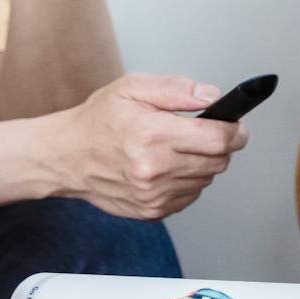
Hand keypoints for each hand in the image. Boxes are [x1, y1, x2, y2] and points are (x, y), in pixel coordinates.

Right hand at [55, 74, 249, 218]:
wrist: (65, 157)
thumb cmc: (96, 121)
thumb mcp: (130, 88)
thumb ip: (175, 89)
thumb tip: (212, 96)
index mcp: (152, 134)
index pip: (220, 138)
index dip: (235, 129)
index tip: (234, 125)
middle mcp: (154, 169)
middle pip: (220, 161)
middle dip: (216, 145)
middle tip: (196, 134)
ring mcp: (154, 194)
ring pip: (206, 179)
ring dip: (198, 163)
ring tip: (170, 150)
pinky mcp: (152, 210)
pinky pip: (190, 195)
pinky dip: (184, 181)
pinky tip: (162, 168)